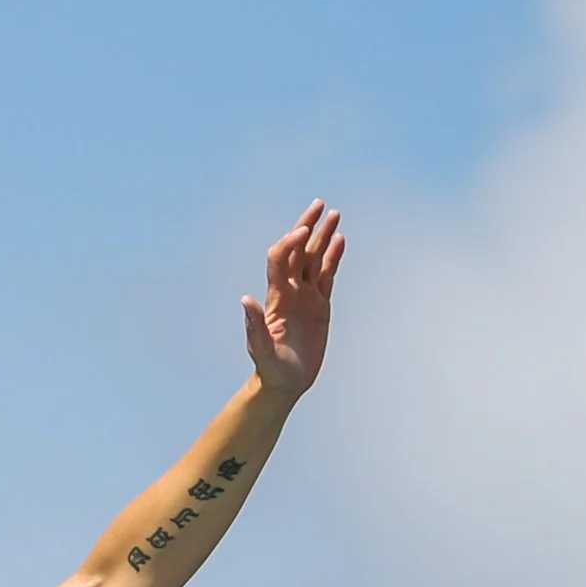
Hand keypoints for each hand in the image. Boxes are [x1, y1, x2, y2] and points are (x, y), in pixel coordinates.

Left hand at [242, 200, 344, 397]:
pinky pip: (327, 275)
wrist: (284, 381)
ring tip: (335, 215)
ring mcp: (305, 296)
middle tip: (319, 204)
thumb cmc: (270, 368)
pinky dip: (333, 257)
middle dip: (307, 227)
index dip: (290, 243)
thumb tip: (245, 300)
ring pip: (315, 259)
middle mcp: (290, 291)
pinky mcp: (320, 305)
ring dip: (323, 237)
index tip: (303, 232)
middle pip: (299, 251)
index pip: (281, 260)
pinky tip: (340, 241)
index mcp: (276, 298)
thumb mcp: (261, 350)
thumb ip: (253, 326)